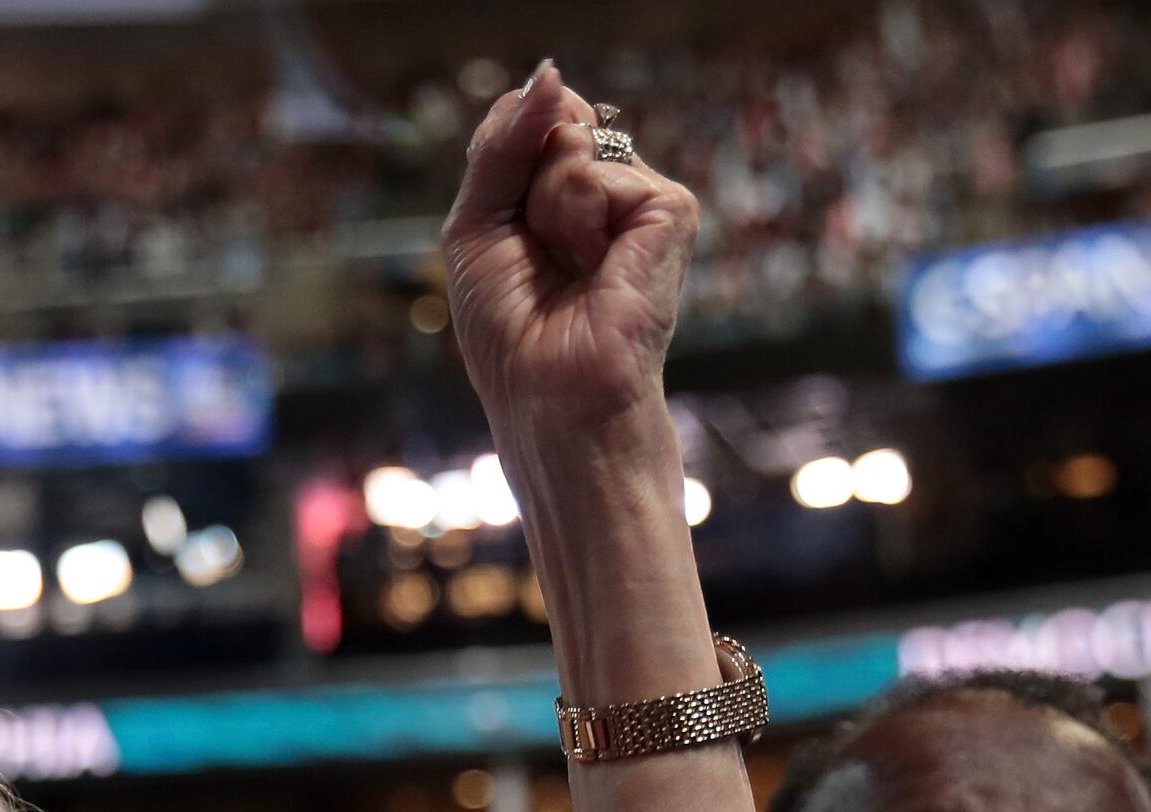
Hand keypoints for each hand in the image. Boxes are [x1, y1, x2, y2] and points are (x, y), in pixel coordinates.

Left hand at [442, 61, 699, 454]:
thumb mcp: (478, 224)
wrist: (548, 398)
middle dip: (518, 183)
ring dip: (545, 209)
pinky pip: (596, 172)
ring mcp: (643, 197)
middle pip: (546, 119)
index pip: (524, 119)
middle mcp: (608, 187)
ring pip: (569, 141)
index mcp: (562, 192)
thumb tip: (553, 74)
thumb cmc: (510, 332)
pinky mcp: (672, 211)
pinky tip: (596, 268)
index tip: (506, 227)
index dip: (502, 156)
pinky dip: (576, 219)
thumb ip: (502, 145)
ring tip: (569, 268)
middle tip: (537, 255)